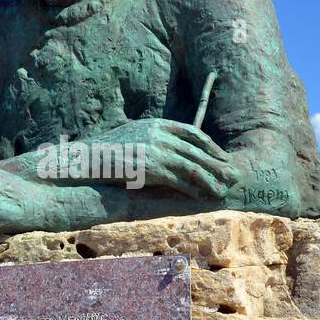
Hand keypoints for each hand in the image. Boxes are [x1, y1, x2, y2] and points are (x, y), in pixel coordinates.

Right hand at [86, 118, 239, 199]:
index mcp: (156, 123)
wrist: (86, 160)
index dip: (211, 146)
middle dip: (217, 164)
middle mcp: (158, 134)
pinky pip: (176, 180)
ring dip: (209, 179)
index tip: (222, 156)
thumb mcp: (134, 135)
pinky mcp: (149, 168)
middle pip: (197, 150)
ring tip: (222, 190)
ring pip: (191, 165)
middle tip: (233, 175)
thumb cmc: (107, 151)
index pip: (193, 132)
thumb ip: (154, 138)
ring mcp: (154, 150)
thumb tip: (172, 147)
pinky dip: (190, 189)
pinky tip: (199, 196)